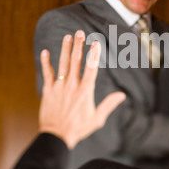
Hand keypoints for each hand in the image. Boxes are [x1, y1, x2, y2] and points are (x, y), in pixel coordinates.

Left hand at [39, 30, 125, 148]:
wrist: (57, 136)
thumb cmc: (78, 129)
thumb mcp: (97, 119)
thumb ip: (108, 105)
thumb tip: (122, 95)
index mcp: (85, 91)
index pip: (91, 69)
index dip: (93, 54)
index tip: (95, 42)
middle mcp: (72, 86)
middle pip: (76, 62)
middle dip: (79, 46)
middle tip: (80, 32)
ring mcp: (59, 87)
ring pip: (63, 65)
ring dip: (65, 50)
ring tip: (68, 37)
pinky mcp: (48, 91)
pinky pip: (47, 74)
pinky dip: (46, 63)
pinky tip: (46, 52)